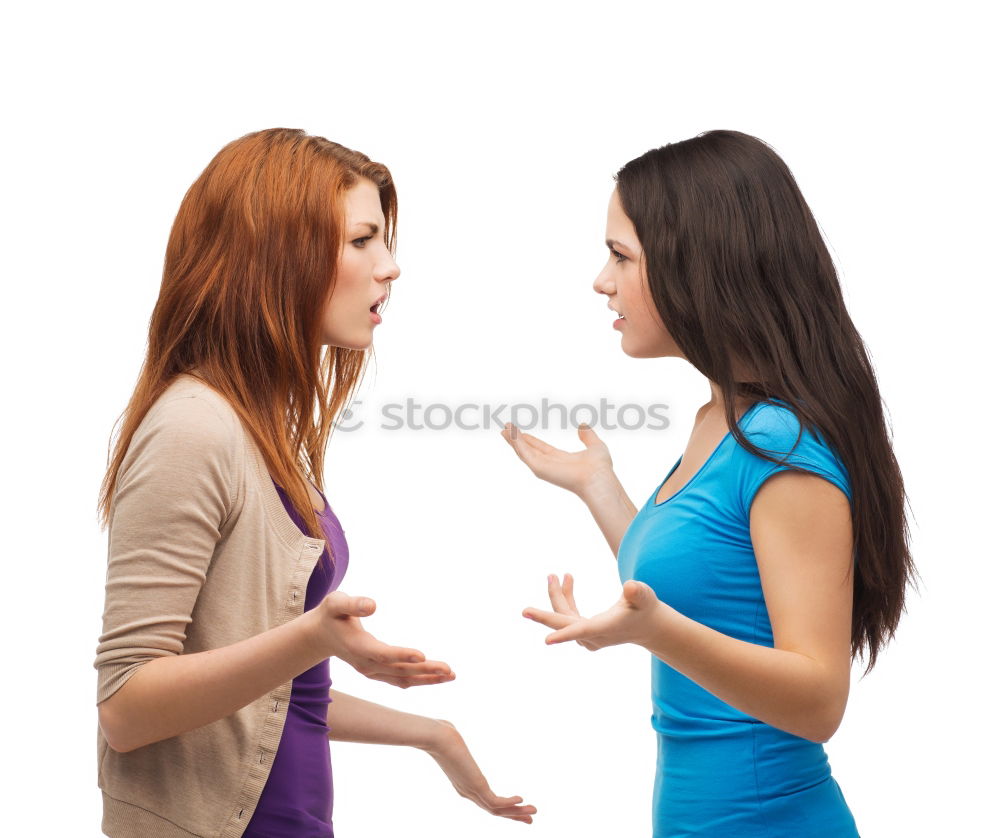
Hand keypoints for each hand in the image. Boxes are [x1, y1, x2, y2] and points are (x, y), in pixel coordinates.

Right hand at [309, 591, 454, 687]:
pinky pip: (402, 680)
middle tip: (449, 669)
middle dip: (425, 670)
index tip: (423, 655)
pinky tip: (438, 677)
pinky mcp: (378, 672)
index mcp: (358, 647)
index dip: (402, 655)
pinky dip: (421, 679)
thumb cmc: (331, 614)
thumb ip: (352, 603)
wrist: (320, 635)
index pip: (383, 654)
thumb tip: (373, 604)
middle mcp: (367, 664)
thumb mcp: (336, 603)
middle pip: (399, 670)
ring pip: (403, 679)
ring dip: (427, 678)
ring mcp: (372, 671)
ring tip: (451, 674)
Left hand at [424, 719, 536, 823]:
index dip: (504, 806)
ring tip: (534, 811)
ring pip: (497, 810)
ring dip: (517, 812)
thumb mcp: (451, 741)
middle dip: (513, 815)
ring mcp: (471, 790)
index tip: (518, 804)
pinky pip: (495, 802)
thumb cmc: (441, 733)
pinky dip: (509, 803)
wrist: (437, 737)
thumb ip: (454, 740)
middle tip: (530, 819)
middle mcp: (468, 791)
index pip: (486, 801)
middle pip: (494, 810)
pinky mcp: (475, 786)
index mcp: (464, 784)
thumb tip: (449, 728)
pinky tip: (521, 799)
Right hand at [500, 422, 613, 496]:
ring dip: (513, 440)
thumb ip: (588, 436)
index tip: (520, 432)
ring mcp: (544, 468)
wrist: (599, 478)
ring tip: (504, 430)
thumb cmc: (600, 467)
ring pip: (524, 452)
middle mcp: (550, 465)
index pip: (541, 448)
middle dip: (516, 440)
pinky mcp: (540, 468)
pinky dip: (517, 443)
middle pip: (528, 450)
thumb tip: (583, 425)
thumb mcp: (595, 445)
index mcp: (561, 460)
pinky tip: (511, 433)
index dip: (530, 440)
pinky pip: (524, 453)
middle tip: (505, 430)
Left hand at [522, 574, 662, 650]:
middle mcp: (593, 636)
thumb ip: (638, 593)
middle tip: (524, 611)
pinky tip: (566, 580)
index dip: (564, 635)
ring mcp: (587, 636)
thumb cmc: (646, 608)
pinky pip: (568, 615)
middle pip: (564, 624)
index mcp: (605, 628)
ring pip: (564, 616)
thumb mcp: (645, 596)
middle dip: (544, 615)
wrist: (649, 626)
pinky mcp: (585, 632)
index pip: (582, 631)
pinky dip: (565, 598)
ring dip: (558, 595)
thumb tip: (630, 587)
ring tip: (555, 575)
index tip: (547, 640)